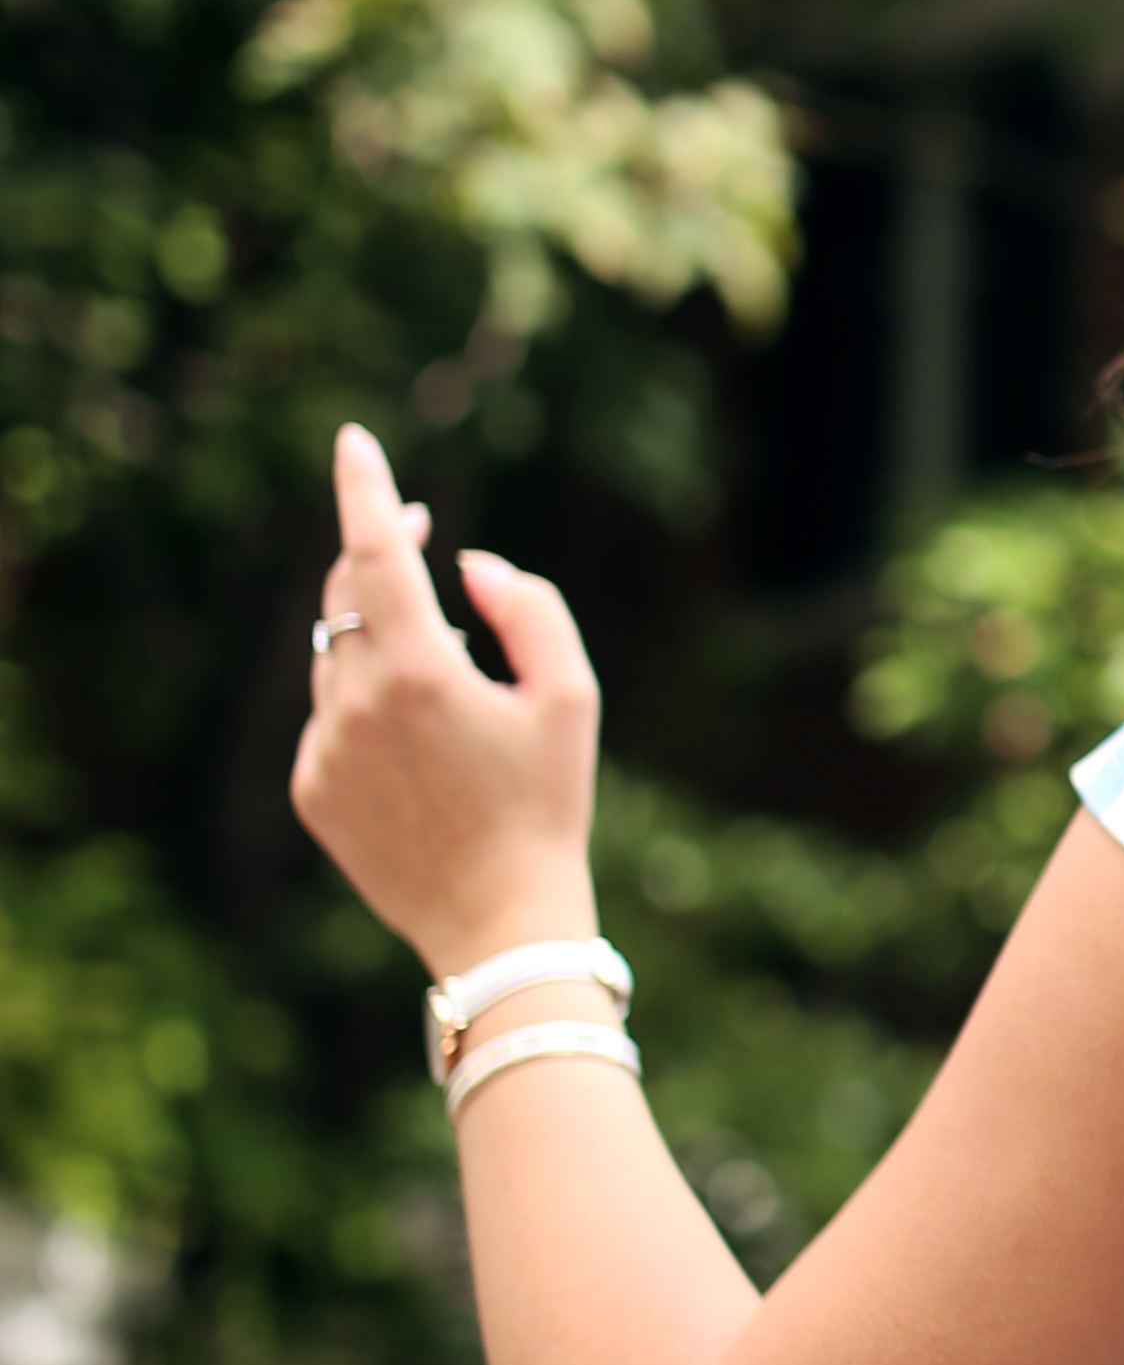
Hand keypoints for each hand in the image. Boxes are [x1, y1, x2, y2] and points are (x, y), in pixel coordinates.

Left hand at [290, 422, 604, 976]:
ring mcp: (324, 750)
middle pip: (346, 594)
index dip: (364, 489)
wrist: (500, 923)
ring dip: (380, 642)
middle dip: (378, 556)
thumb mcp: (572, 697)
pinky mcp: (311, 790)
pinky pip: (329, 718)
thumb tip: (469, 565)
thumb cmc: (548, 806)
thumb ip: (530, 608)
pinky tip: (420, 755)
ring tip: (448, 690)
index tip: (352, 441)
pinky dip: (365, 707)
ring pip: (336, 656)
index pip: (374, 552)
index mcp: (419, 671)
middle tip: (419, 535)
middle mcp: (355, 704)